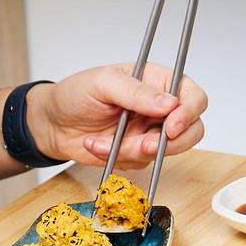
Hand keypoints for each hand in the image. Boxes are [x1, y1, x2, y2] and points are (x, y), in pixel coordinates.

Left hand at [26, 64, 207, 167]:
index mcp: (158, 81)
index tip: (172, 126)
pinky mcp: (139, 152)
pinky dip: (118, 158)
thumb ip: (136, 92)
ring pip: (165, 152)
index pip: (192, 96)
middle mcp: (160, 107)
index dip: (189, 113)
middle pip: (192, 129)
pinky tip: (99, 145)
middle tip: (145, 145)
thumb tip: (169, 103)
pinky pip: (142, 163)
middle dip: (170, 143)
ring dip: (133, 151)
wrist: (52, 124)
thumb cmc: (75, 94)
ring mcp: (151, 131)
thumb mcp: (102, 83)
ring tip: (106, 141)